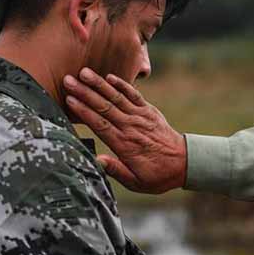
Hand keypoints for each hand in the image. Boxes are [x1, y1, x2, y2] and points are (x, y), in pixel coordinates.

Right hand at [63, 69, 186, 193]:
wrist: (185, 162)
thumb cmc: (157, 175)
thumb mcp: (136, 182)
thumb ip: (116, 171)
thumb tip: (97, 160)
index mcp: (124, 144)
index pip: (100, 124)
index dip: (83, 111)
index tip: (69, 100)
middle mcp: (132, 127)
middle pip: (104, 107)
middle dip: (85, 93)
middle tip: (68, 80)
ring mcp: (141, 117)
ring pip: (117, 98)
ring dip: (100, 84)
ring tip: (84, 72)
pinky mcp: (150, 112)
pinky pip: (134, 96)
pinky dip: (122, 85)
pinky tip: (110, 77)